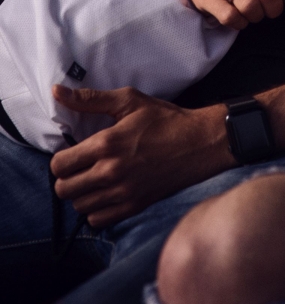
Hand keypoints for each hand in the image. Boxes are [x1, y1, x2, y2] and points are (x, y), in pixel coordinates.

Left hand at [50, 86, 232, 228]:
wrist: (200, 143)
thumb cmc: (165, 119)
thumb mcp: (129, 101)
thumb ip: (90, 99)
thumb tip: (58, 92)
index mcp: (106, 143)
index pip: (60, 164)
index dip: (61, 158)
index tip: (73, 152)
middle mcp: (111, 172)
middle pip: (64, 189)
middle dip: (67, 177)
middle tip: (80, 167)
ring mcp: (123, 192)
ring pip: (79, 206)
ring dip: (81, 194)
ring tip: (93, 179)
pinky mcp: (134, 206)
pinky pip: (98, 220)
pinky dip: (96, 209)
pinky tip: (106, 193)